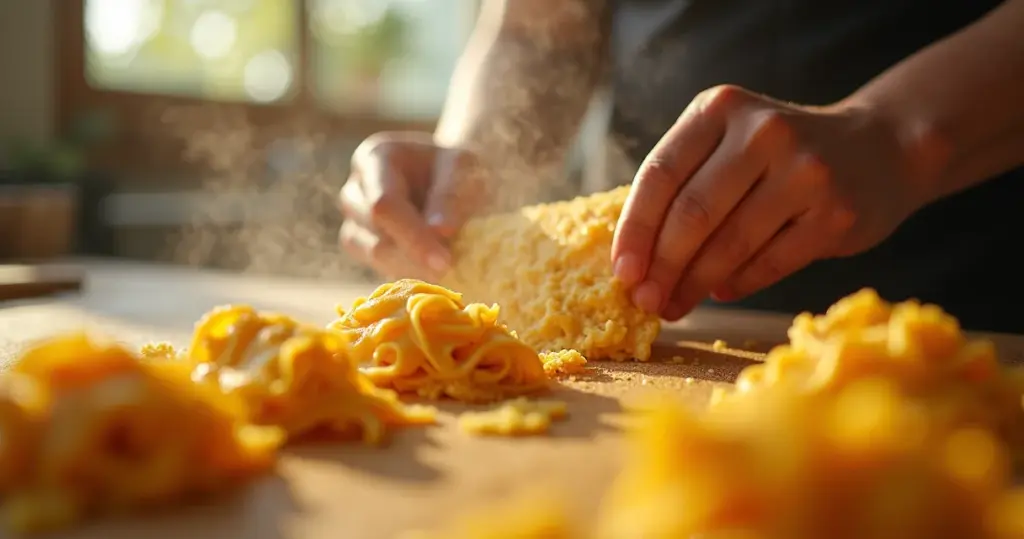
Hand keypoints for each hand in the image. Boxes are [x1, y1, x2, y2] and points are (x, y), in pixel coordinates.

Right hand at [338, 132, 486, 279]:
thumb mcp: (464, 168)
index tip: (444, 262)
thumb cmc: (457, 168)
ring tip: (449, 263)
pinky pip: (380, 267)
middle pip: (376, 235)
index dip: (413, 236)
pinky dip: (410, 272)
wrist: (452, 179)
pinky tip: (434, 265)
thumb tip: (440, 231)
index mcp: (375, 157)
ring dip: (414, 267)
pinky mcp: (360, 245)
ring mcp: (353, 219)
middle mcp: (355, 189)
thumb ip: (451, 195)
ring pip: (375, 256)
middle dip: (416, 258)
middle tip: (454, 269)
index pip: (384, 204)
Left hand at [611, 85, 934, 320]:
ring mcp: (805, 171)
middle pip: (692, 214)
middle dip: (661, 266)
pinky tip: (720, 292)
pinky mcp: (836, 213)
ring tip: (673, 306)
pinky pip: (770, 263)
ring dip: (693, 285)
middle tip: (644, 300)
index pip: (660, 174)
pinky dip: (737, 284)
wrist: (880, 149)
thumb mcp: (729, 142)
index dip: (635, 229)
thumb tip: (633, 263)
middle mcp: (763, 132)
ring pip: (729, 244)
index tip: (622, 272)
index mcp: (721, 108)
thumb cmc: (778, 157)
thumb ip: (684, 183)